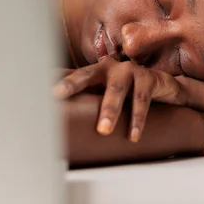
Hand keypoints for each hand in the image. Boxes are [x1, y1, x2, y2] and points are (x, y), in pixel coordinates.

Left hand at [53, 58, 186, 141]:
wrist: (162, 84)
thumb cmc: (127, 87)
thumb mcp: (104, 88)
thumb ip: (82, 90)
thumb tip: (51, 93)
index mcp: (95, 70)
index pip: (71, 74)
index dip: (56, 79)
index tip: (41, 87)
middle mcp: (109, 67)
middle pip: (87, 75)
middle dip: (72, 83)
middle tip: (57, 94)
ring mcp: (130, 70)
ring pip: (117, 91)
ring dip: (110, 111)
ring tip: (103, 131)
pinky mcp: (148, 79)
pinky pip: (141, 101)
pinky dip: (137, 120)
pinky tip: (133, 136)